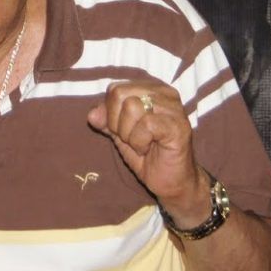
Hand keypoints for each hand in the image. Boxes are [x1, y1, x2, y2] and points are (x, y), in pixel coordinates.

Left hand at [87, 82, 208, 225]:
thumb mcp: (120, 134)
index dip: (110, 114)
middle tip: (133, 139)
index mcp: (150, 89)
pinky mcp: (178, 125)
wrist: (170, 182)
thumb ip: (106, 120)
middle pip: (119, 94)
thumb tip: (92, 114)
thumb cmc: (148, 155)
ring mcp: (173, 107)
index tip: (125, 132)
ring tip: (143, 144)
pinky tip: (150, 149)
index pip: (114, 89)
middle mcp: (164, 92)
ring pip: (132, 107)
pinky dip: (140, 142)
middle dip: (118, 124)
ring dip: (130, 134)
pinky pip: (146, 124)